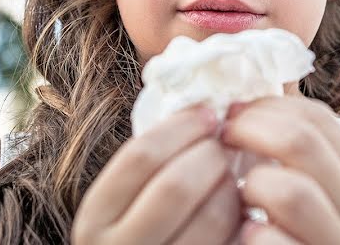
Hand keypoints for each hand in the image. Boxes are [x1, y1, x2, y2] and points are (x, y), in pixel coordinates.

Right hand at [71, 105, 242, 244]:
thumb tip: (202, 109)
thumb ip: (150, 164)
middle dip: (210, 155)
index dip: (181, 127)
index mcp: (95, 218)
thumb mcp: (124, 201)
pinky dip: (244, 218)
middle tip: (224, 145)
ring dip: (232, 186)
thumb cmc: (141, 232)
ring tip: (232, 176)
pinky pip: (233, 240)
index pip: (140, 156)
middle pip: (176, 185)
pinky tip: (242, 208)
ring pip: (212, 217)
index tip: (208, 113)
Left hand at [222, 96, 339, 244]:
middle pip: (304, 143)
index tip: (232, 112)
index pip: (319, 119)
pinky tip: (241, 237)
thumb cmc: (303, 244)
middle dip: (250, 132)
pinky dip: (249, 234)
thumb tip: (255, 91)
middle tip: (221, 139)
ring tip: (240, 196)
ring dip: (252, 186)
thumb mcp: (314, 194)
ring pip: (292, 191)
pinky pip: (271, 241)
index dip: (268, 106)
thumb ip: (294, 152)